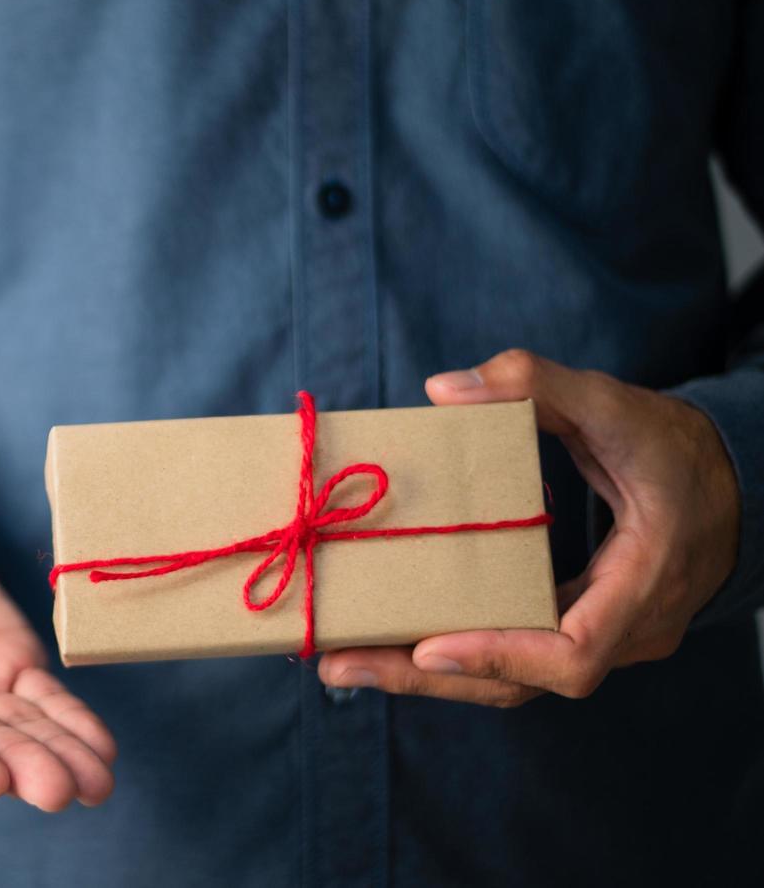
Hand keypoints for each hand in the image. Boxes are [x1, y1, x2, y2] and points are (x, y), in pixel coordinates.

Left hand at [318, 349, 740, 707]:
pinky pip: (517, 655)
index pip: (576, 653)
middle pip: (524, 681)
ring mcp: (604, 637)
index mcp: (644, 581)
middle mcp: (626, 629)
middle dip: (428, 679)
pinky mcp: (581, 628)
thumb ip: (537, 384)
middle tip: (341, 664)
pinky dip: (456, 652)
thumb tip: (442, 388)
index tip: (429, 646)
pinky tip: (392, 640)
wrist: (731, 483)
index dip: (502, 654)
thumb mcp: (615, 404)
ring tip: (344, 661)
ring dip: (429, 674)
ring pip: (516, 678)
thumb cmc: (672, 446)